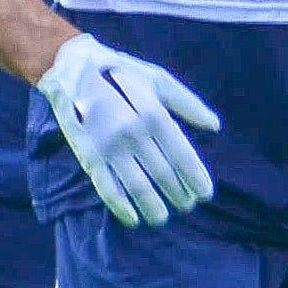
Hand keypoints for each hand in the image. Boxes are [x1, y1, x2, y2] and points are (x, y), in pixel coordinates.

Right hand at [36, 33, 223, 228]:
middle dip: (178, 194)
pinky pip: (106, 187)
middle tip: (188, 206)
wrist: (72, 69)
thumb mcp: (158, 80)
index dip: (195, 178)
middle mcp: (133, 132)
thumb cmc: (123, 74)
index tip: (205, 194)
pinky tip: (133, 219)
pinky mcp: (88, 155)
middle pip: (163, 173)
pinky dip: (120, 207)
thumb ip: (188, 104)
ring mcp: (109, 145)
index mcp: (153, 113)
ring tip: (162, 218)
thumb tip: (215, 126)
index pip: (182, 155)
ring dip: (153, 206)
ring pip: (137, 186)